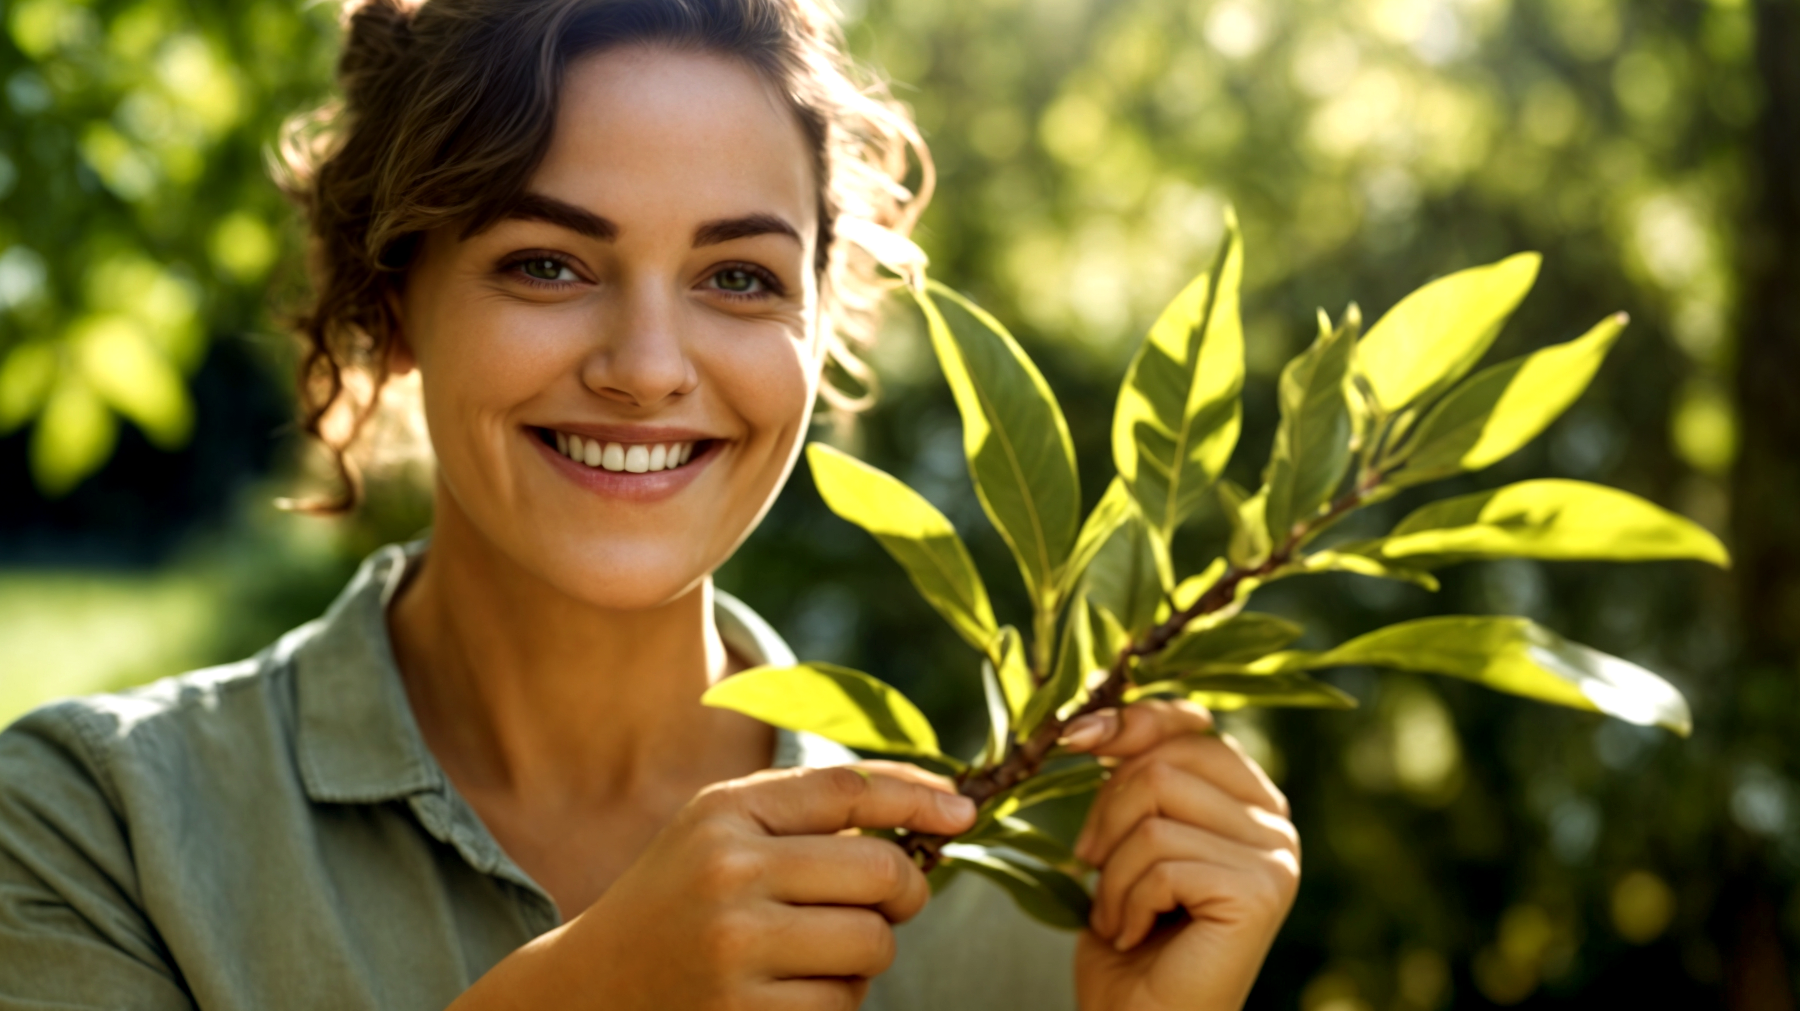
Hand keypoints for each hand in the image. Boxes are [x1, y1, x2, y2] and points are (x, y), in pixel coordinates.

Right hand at [449, 762, 975, 1010]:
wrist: (588, 991)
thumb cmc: (678, 897)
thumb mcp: (722, 829)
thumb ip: (810, 810)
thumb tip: (942, 808)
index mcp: (724, 812)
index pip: (849, 791)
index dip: (919, 797)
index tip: (963, 810)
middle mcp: (729, 873)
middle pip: (882, 874)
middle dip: (903, 891)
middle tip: (889, 901)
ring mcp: (737, 951)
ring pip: (872, 947)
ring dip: (864, 956)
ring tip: (810, 952)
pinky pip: (842, 1007)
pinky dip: (834, 1002)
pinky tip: (786, 991)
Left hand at [1063, 701, 1299, 1010]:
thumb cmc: (1129, 932)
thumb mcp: (1128, 834)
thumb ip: (1137, 774)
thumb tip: (1096, 717)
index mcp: (1248, 797)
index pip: (1192, 725)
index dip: (1130, 723)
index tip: (1074, 738)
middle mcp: (1275, 820)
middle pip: (1164, 762)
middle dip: (1105, 812)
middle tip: (1092, 865)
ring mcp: (1275, 856)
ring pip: (1155, 810)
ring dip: (1112, 869)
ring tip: (1116, 913)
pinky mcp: (1259, 891)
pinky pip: (1162, 861)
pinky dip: (1125, 901)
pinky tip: (1133, 933)